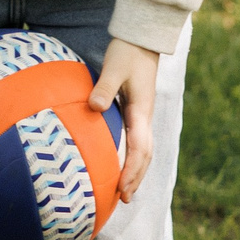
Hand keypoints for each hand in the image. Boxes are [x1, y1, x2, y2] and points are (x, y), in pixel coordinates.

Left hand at [87, 37, 158, 202]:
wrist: (141, 40)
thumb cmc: (126, 52)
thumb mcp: (114, 67)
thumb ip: (104, 87)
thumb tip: (94, 106)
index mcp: (142, 110)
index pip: (139, 148)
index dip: (132, 170)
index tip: (123, 188)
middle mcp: (145, 117)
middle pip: (145, 155)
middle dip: (136, 178)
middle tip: (123, 199)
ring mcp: (143, 115)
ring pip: (144, 150)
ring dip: (136, 171)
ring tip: (125, 192)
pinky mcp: (138, 111)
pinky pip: (138, 141)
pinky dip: (133, 158)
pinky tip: (122, 165)